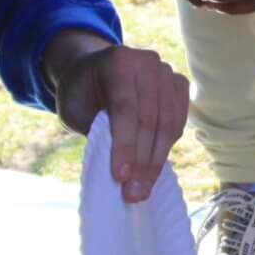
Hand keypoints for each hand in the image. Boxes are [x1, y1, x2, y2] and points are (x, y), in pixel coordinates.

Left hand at [51, 36, 190, 202]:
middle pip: (151, 119)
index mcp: (118, 61)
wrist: (93, 72)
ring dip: (156, 162)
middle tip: (133, 193)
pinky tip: (152, 168)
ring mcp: (167, 72)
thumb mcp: (75, 110)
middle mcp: (147, 62)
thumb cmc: (81, 94)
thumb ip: (96, 131)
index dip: (125, 145)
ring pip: (168, 124)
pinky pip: (178, 123)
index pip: (125, 109)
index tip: (120, 177)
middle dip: (142, 161)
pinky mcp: (179, 85)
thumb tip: (122, 171)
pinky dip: (166, 148)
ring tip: (143, 189)